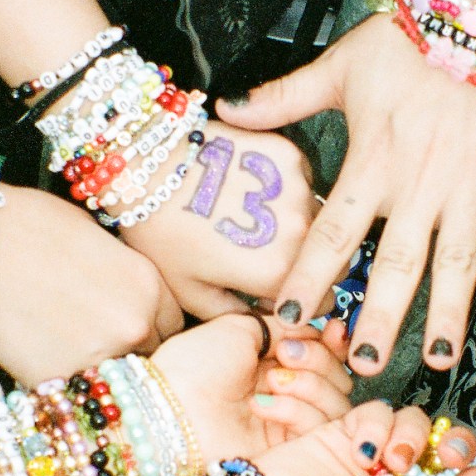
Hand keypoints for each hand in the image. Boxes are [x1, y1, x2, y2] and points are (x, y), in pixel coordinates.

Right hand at [0, 184, 181, 382]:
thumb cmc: (26, 224)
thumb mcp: (96, 236)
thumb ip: (123, 272)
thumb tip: (123, 294)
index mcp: (148, 285)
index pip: (172, 324)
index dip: (149, 322)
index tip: (130, 323)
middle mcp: (133, 325)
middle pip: (150, 354)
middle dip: (128, 348)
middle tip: (94, 336)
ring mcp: (97, 357)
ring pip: (115, 378)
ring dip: (98, 368)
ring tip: (64, 345)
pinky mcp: (56, 380)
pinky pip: (73, 389)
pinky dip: (61, 379)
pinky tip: (40, 352)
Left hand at [128, 121, 315, 316]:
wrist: (146, 170)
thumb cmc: (162, 234)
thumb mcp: (192, 294)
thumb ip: (240, 317)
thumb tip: (267, 321)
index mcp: (278, 271)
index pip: (324, 299)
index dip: (302, 299)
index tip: (279, 289)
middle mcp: (299, 229)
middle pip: (329, 257)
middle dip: (306, 261)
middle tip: (265, 253)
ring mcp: (297, 187)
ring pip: (319, 217)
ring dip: (297, 223)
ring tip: (251, 217)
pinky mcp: (289, 155)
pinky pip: (304, 182)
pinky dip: (286, 189)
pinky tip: (249, 189)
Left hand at [152, 313, 352, 460]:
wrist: (167, 410)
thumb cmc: (192, 366)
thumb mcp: (239, 328)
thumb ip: (284, 326)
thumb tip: (317, 326)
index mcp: (271, 362)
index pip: (323, 353)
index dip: (332, 342)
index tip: (333, 330)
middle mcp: (284, 392)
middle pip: (337, 379)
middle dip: (319, 360)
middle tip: (287, 355)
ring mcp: (286, 423)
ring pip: (335, 405)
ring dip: (310, 384)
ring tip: (273, 379)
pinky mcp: (285, 452)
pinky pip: (317, 430)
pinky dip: (296, 410)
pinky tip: (263, 404)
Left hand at [218, 14, 475, 376]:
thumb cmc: (414, 37)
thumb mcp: (340, 64)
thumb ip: (284, 96)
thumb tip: (228, 109)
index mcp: (374, 164)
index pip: (332, 235)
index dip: (309, 278)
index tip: (289, 318)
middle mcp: (421, 188)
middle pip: (394, 268)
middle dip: (376, 320)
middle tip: (359, 364)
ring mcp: (473, 191)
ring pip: (456, 267)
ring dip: (445, 316)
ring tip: (435, 359)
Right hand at [260, 401, 475, 475]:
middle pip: (448, 452)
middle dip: (455, 448)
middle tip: (446, 456)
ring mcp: (372, 463)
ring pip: (416, 426)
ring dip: (412, 438)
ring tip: (392, 461)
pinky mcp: (344, 435)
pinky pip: (378, 412)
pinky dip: (377, 426)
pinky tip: (363, 450)